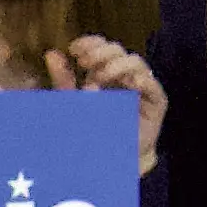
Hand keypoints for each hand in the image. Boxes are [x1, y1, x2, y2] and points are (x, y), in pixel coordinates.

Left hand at [44, 34, 170, 171]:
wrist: (112, 163)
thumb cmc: (91, 132)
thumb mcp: (72, 104)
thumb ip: (63, 81)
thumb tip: (51, 54)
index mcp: (104, 73)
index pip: (101, 47)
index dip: (90, 43)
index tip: (74, 50)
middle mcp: (123, 77)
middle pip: (117, 50)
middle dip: (101, 53)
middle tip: (85, 63)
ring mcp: (141, 88)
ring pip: (136, 62)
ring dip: (117, 65)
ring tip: (101, 76)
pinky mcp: (155, 103)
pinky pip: (153, 86)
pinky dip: (143, 80)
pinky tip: (130, 83)